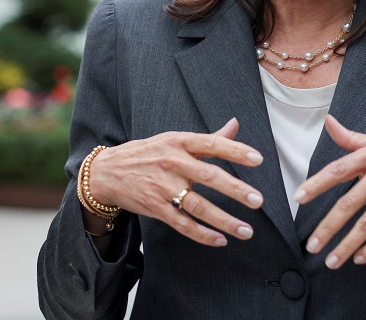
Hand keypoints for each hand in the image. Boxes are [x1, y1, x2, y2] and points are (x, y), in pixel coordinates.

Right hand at [88, 118, 263, 247]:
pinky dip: (201, 234)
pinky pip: (182, 223)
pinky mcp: (155, 207)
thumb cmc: (148, 153)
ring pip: (198, 205)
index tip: (258, 159)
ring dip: (224, 220)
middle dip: (235, 189)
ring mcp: (163, 187)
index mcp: (179, 142)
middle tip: (257, 200)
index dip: (235, 150)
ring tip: (246, 230)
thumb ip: (208, 138)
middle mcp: (172, 163)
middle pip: (208, 176)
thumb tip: (235, 124)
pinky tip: (220, 240)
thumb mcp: (174, 139)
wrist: (107, 172)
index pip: (212, 144)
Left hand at [296, 115, 365, 268]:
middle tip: (311, 245)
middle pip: (349, 203)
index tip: (299, 198)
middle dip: (328, 227)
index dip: (316, 184)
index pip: (338, 170)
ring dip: (348, 244)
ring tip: (331, 260)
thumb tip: (328, 121)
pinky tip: (359, 258)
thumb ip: (351, 137)